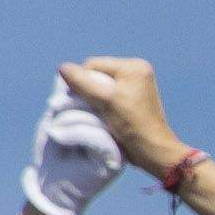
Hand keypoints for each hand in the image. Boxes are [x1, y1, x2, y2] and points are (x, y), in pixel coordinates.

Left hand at [28, 85, 130, 214]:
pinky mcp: (115, 159)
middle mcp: (117, 130)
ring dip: (69, 117)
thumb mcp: (57, 119)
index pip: (100, 93)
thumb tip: (66, 72)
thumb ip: (65, 97)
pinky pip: (97, 135)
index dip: (78, 90)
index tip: (56, 101)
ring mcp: (118, 144)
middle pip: (101, 102)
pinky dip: (73, 132)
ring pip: (98, 116)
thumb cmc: (53, 153)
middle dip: (72, 102)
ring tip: (54, 127)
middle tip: (53, 108)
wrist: (52, 185)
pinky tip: (58, 136)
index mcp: (107, 119)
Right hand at [61, 55, 185, 177]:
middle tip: (88, 107)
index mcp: (134, 67)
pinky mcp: (134, 98)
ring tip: (97, 112)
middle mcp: (136, 72)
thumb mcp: (104, 100)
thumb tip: (61, 67)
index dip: (82, 81)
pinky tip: (104, 114)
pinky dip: (102, 103)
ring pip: (101, 85)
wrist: (152, 149)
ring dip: (94, 98)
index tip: (81, 101)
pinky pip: (109, 94)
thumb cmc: (132, 123)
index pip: (93, 65)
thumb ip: (81, 82)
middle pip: (97, 74)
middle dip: (88, 90)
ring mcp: (136, 85)